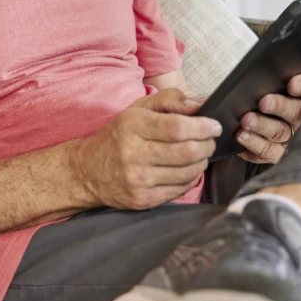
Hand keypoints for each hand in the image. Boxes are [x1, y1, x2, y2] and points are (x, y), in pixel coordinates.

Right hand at [69, 89, 221, 209]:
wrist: (86, 171)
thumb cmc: (117, 136)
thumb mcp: (137, 109)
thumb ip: (169, 100)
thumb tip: (200, 106)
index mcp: (131, 125)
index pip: (177, 127)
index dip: (202, 127)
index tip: (214, 126)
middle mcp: (133, 153)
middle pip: (186, 152)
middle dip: (207, 145)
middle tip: (210, 140)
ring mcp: (137, 179)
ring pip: (187, 173)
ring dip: (202, 162)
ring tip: (200, 154)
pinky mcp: (142, 200)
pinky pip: (179, 190)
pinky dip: (190, 178)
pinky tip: (187, 169)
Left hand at [237, 74, 300, 163]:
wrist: (263, 125)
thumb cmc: (272, 94)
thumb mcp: (279, 84)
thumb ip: (277, 78)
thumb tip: (262, 68)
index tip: (292, 84)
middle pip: (296, 112)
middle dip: (279, 106)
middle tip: (264, 102)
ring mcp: (293, 138)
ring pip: (280, 132)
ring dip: (262, 126)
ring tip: (246, 121)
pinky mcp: (280, 154)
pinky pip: (269, 152)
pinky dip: (254, 145)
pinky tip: (241, 137)